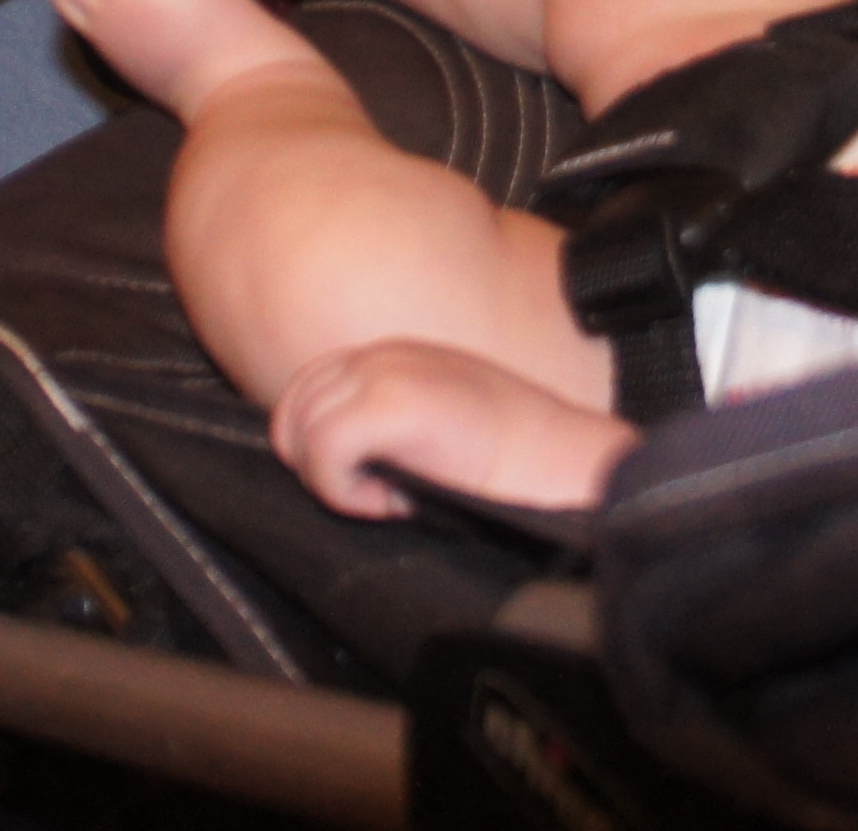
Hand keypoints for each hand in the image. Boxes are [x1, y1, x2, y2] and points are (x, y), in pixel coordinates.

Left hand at [270, 338, 636, 517]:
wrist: (565, 465)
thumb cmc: (515, 464)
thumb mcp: (441, 425)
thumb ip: (386, 424)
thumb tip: (332, 461)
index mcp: (394, 356)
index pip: (309, 389)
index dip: (318, 445)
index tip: (369, 480)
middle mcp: (383, 354)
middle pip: (292, 408)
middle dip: (318, 463)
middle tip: (377, 492)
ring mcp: (385, 373)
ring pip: (301, 430)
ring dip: (337, 479)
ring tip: (395, 496)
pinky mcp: (391, 404)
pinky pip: (323, 453)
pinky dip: (347, 493)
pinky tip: (398, 502)